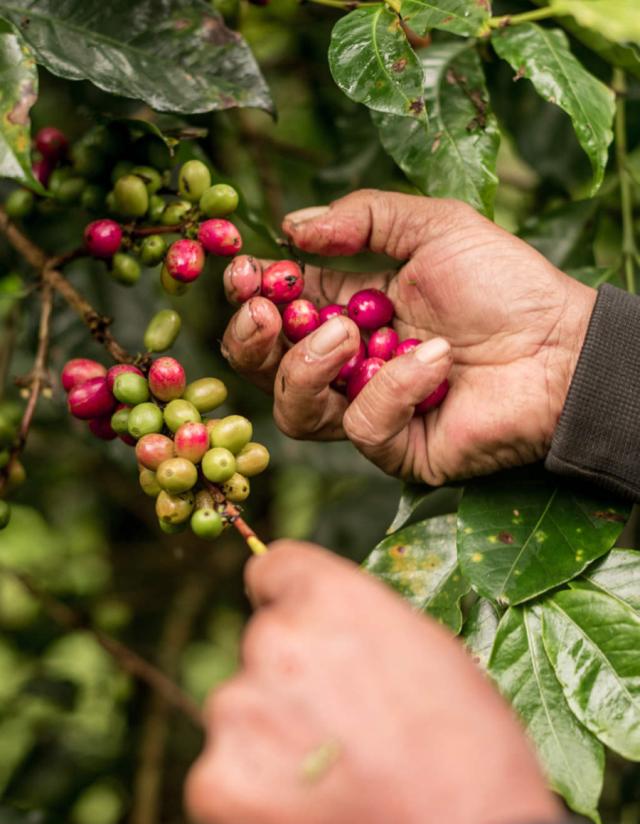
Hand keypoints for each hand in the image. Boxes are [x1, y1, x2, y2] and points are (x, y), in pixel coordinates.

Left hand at [186, 541, 560, 823]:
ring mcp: (237, 709)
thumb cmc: (470, 755)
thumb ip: (361, 625)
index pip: (273, 567)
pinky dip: (254, 789)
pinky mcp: (216, 781)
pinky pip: (223, 770)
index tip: (296, 621)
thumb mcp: (429, 652)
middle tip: (340, 722)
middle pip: (261, 644)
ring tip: (332, 774)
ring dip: (270, 731)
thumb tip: (331, 632)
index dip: (285, 596)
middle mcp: (273, 639)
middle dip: (290, 674)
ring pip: (240, 707)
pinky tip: (307, 810)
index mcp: (329, 597)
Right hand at [221, 191, 595, 483]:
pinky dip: (392, 388)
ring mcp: (370, 409)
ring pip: (296, 411)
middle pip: (267, 369)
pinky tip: (433, 359)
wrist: (563, 346)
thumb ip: (362, 219)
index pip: (280, 310)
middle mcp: (350, 365)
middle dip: (252, 339)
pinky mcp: (396, 448)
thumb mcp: (434, 227)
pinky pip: (362, 427)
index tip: (245, 271)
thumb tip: (292, 227)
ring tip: (348, 334)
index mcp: (351, 311)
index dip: (253, 294)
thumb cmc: (506, 285)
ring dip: (306, 367)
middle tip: (267, 311)